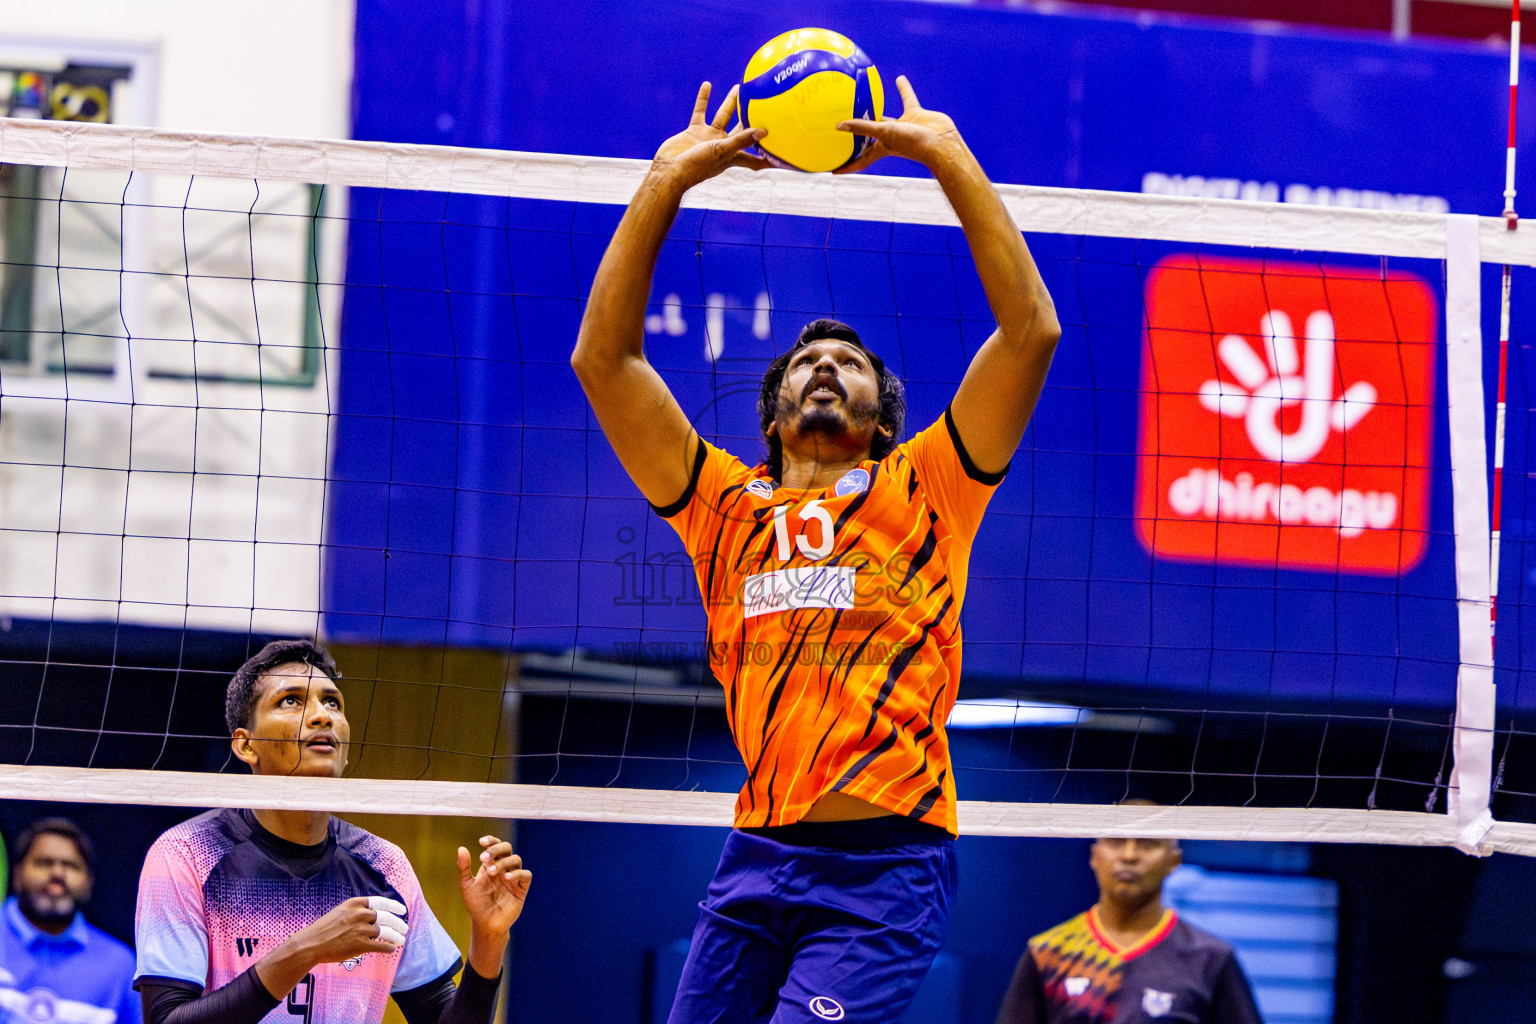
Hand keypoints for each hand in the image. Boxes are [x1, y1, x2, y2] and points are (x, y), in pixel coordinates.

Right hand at [290, 895, 404, 962]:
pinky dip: (388, 947)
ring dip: (396, 936)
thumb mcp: (340, 912)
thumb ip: (357, 911)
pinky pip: (380, 946)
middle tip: (404, 928)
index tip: (402, 910)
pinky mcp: (360, 945)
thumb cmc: (324, 929)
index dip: (394, 906)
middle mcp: (360, 914)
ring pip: (386, 932)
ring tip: (401, 940)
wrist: (311, 944)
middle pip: (386, 917)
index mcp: (355, 904)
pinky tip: (391, 949)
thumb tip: (374, 915)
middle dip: (398, 923)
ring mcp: (360, 930)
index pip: (381, 902)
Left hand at [459, 835, 531, 937]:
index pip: (495, 846)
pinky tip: (507, 878)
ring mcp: (513, 878)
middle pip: (507, 848)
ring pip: (516, 859)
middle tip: (484, 858)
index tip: (482, 842)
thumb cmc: (476, 906)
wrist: (485, 925)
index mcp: (490, 866)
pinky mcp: (521, 889)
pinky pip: (525, 875)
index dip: (491, 841)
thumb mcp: (466, 886)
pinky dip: (518, 873)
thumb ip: (464, 868)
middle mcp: (503, 869)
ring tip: (492, 872)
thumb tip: (461, 848)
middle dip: (497, 849)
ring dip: (504, 862)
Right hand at [648, 82, 768, 192]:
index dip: (768, 158)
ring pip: (723, 116)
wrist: (669, 170)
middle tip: (765, 106)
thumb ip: (741, 140)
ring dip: (731, 102)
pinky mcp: (694, 130)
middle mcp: (723, 145)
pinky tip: (707, 85)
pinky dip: (703, 98)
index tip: (783, 154)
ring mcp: (708, 137)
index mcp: (732, 155)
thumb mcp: (722, 151)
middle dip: (753, 119)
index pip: (755, 159)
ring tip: (740, 87)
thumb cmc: (697, 166)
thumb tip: (764, 132)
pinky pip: (700, 111)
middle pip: (742, 130)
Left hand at [835, 76, 963, 174]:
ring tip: (866, 97)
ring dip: (877, 108)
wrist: (941, 142)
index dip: (847, 166)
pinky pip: (907, 99)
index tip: (834, 171)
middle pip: (870, 137)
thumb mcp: (884, 133)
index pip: (861, 160)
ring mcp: (903, 127)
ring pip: (886, 115)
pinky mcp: (915, 115)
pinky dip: (903, 89)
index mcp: (882, 148)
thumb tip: (839, 126)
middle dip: (859, 135)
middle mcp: (891, 138)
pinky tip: (899, 79)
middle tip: (844, 128)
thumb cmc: (913, 143)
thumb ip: (862, 128)